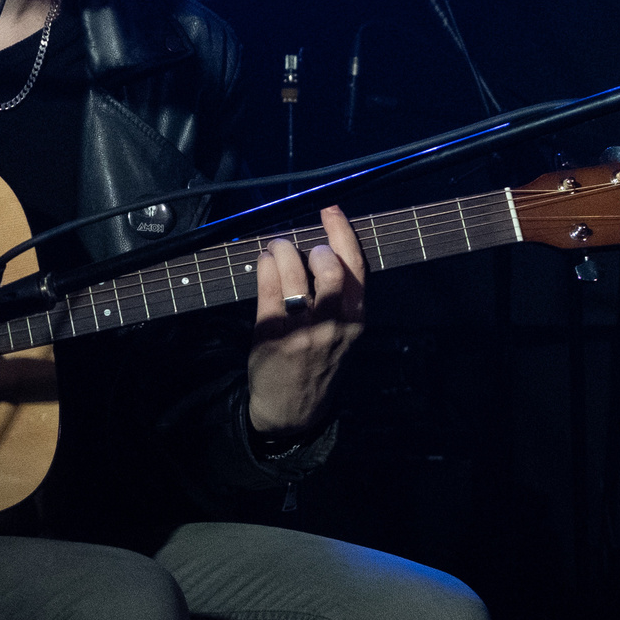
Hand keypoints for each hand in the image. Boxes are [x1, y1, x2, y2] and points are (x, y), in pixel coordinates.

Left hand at [246, 205, 366, 436]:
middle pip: (329, 267)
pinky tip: (264, 261)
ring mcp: (303, 331)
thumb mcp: (342, 332)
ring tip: (276, 248)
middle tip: (298, 246)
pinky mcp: (273, 335)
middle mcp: (334, 324)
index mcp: (356, 319)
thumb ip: (339, 296)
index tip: (330, 209)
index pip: (356, 267)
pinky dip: (265, 266)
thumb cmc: (318, 362)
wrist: (294, 411)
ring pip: (294, 275)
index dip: (343, 232)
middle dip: (312, 246)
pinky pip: (268, 289)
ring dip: (282, 250)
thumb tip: (321, 246)